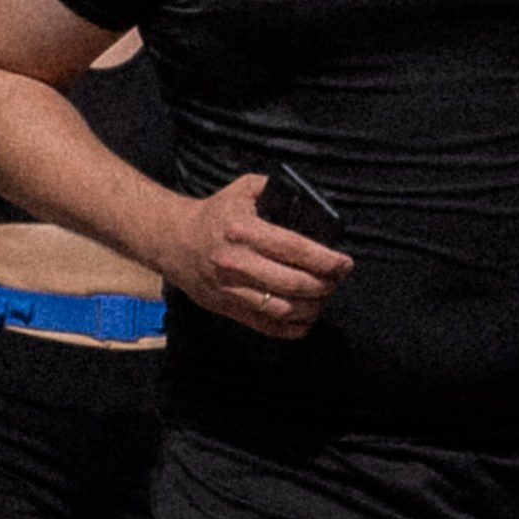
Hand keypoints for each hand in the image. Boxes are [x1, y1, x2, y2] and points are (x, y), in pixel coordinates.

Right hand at [158, 172, 351, 337]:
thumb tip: (311, 201)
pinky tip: (308, 317)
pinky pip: (267, 326)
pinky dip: (293, 328)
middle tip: (338, 279)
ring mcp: (231, 290)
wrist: (173, 241)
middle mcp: (237, 262)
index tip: (345, 263)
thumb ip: (276, 189)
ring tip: (324, 297)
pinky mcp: (228, 308)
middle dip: (325, 284)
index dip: (326, 260)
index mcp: (243, 231)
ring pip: (283, 309)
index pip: (294, 249)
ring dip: (313, 307)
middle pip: (293, 283)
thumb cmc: (215, 213)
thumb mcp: (244, 189)